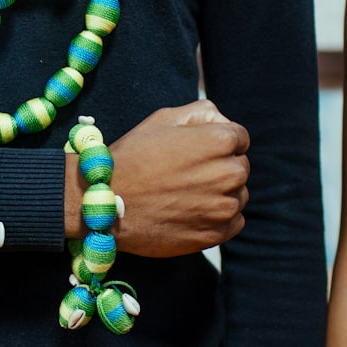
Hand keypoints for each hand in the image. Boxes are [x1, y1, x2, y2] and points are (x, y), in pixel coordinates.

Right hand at [66, 100, 249, 257]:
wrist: (106, 204)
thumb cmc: (132, 157)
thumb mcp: (162, 119)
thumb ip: (201, 112)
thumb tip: (222, 121)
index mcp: (219, 140)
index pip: (239, 137)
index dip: (216, 141)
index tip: (195, 151)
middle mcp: (229, 173)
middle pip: (240, 166)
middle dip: (220, 166)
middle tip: (186, 173)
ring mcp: (224, 206)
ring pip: (238, 194)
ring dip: (220, 192)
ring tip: (184, 193)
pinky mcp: (216, 234)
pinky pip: (233, 221)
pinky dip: (218, 217)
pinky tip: (190, 211)